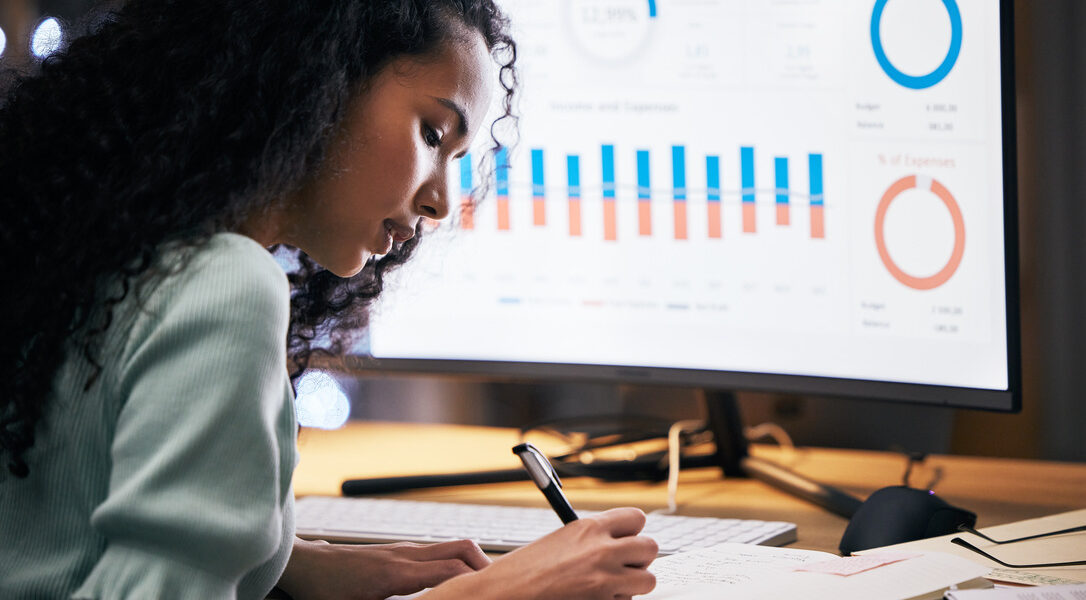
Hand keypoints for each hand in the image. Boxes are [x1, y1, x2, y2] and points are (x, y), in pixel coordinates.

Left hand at [277, 537, 490, 599]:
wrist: (303, 564)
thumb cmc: (323, 589)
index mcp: (397, 572)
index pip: (452, 570)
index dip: (477, 582)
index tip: (493, 592)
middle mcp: (405, 555)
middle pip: (462, 548)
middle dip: (486, 565)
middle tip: (497, 586)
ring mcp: (403, 550)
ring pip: (451, 547)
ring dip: (471, 563)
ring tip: (481, 586)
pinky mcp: (399, 552)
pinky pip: (437, 553)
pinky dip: (455, 563)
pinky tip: (454, 582)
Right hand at [424, 507, 657, 599]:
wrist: (503, 595)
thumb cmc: (523, 571)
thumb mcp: (560, 541)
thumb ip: (591, 538)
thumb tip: (617, 541)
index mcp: (589, 528)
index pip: (637, 519)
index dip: (632, 532)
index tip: (625, 540)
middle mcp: (602, 551)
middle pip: (650, 547)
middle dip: (638, 559)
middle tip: (622, 566)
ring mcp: (605, 581)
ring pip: (647, 579)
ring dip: (633, 584)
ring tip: (610, 587)